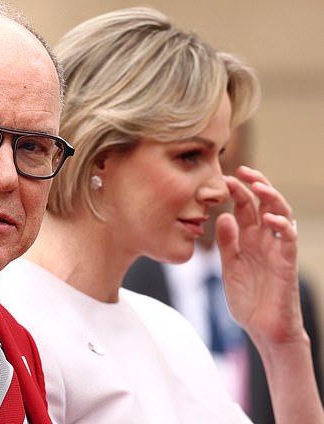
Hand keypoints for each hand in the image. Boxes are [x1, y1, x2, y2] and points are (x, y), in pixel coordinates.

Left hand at [215, 165, 303, 346]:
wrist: (263, 329)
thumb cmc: (248, 300)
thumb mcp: (230, 267)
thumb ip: (227, 243)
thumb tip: (222, 216)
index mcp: (249, 239)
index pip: (245, 207)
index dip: (237, 191)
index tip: (223, 178)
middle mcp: (265, 240)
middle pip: (264, 204)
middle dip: (255, 185)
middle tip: (241, 171)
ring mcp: (277, 250)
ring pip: (281, 215)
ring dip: (271, 198)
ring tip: (258, 185)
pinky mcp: (287, 263)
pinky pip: (289, 239)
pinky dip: (282, 226)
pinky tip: (270, 218)